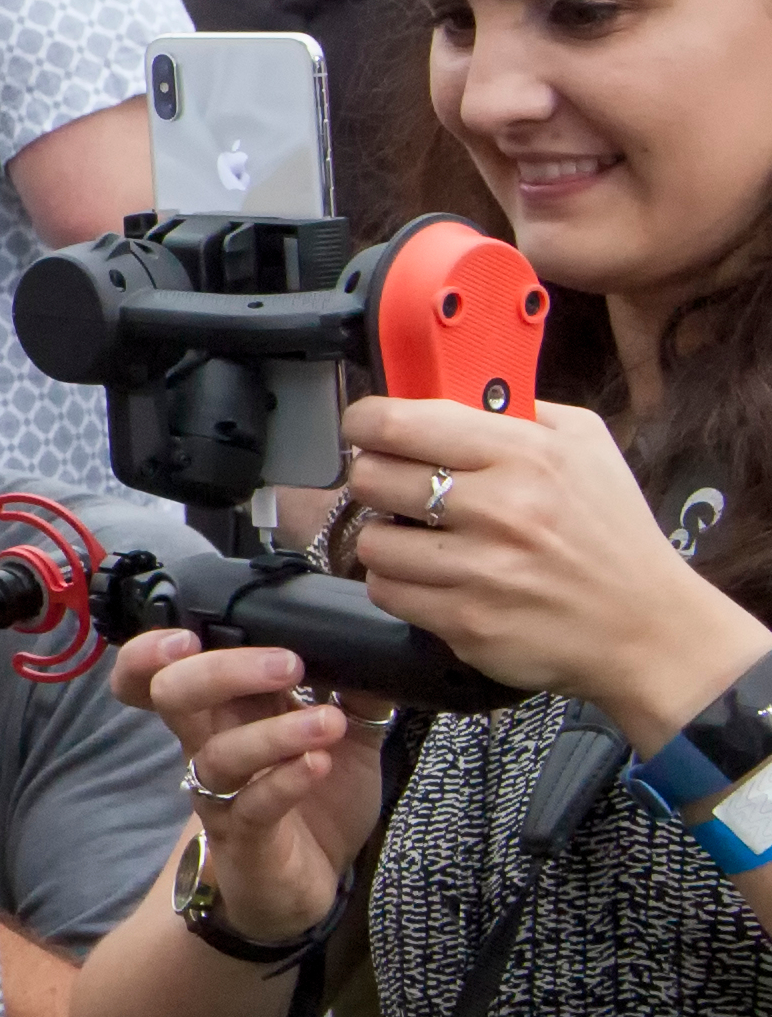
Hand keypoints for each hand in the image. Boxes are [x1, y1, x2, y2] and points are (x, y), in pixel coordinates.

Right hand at [107, 630, 383, 948]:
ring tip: (327, 722)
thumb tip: (377, 647)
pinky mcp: (245, 838)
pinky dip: (285, 781)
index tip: (191, 631)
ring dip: (273, 733)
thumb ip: (357, 694)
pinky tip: (318, 764)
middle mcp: (207, 747)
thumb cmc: (314, 804)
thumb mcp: (345, 739)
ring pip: (218, 753)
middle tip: (287, 665)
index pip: (157, 673)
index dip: (151, 649)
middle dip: (220, 672)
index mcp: (222, 714)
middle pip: (173, 697)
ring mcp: (222, 794)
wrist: (306, 885)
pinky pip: (253, 805)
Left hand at [340, 393, 771, 743]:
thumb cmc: (614, 533)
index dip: (366, 423)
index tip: (368, 430)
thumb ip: (516, 409)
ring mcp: (480, 570)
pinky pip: (385, 591)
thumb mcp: (586, 445)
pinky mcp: (466, 621)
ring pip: (370, 540)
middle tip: (400, 489)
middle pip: (369, 477)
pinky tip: (434, 578)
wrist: (650, 629)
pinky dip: (399, 584)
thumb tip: (444, 387)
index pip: (396, 422)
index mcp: (525, 455)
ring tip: (424, 540)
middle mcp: (499, 509)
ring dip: (387, 539)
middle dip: (377, 480)